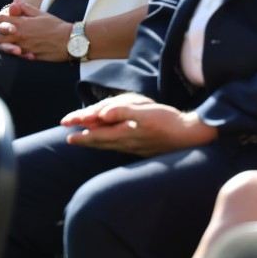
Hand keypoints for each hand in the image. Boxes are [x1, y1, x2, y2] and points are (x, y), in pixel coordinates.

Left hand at [0, 0, 71, 61]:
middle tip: (4, 34)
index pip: (0, 18)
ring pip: (3, 49)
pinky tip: (20, 50)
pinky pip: (14, 57)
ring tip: (10, 43)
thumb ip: (25, 7)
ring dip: (4, 46)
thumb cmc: (56, 26)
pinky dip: (14, 54)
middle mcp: (20, 35)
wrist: (69, 40)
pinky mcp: (28, 57)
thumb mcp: (40, 13)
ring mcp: (23, 47)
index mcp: (22, 22)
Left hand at [62, 95, 218, 155]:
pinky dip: (109, 143)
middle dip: (84, 140)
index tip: (68, 132)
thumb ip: (122, 112)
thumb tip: (102, 114)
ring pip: (109, 144)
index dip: (82, 132)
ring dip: (95, 142)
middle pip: (100, 142)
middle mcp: (127, 142)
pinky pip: (119, 145)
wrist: (188, 137)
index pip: (97, 133)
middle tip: (70, 139)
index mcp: (125, 133)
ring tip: (85, 141)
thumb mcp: (145, 112)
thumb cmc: (168, 122)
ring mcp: (134, 145)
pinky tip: (111, 143)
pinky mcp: (142, 146)